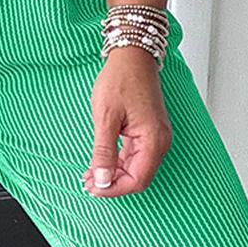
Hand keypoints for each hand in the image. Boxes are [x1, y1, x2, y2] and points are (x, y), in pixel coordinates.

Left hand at [83, 48, 170, 195]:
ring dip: (114, 174)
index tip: (93, 187)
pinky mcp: (149, 133)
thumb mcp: (105, 117)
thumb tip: (102, 179)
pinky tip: (102, 162)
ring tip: (91, 173)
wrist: (132, 57)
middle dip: (112, 183)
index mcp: (153, 139)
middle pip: (138, 177)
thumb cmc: (121, 80)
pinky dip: (119, 163)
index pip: (137, 180)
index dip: (114, 188)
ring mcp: (156, 137)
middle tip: (87, 181)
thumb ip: (104, 152)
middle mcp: (160, 141)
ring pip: (136, 168)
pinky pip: (136, 156)